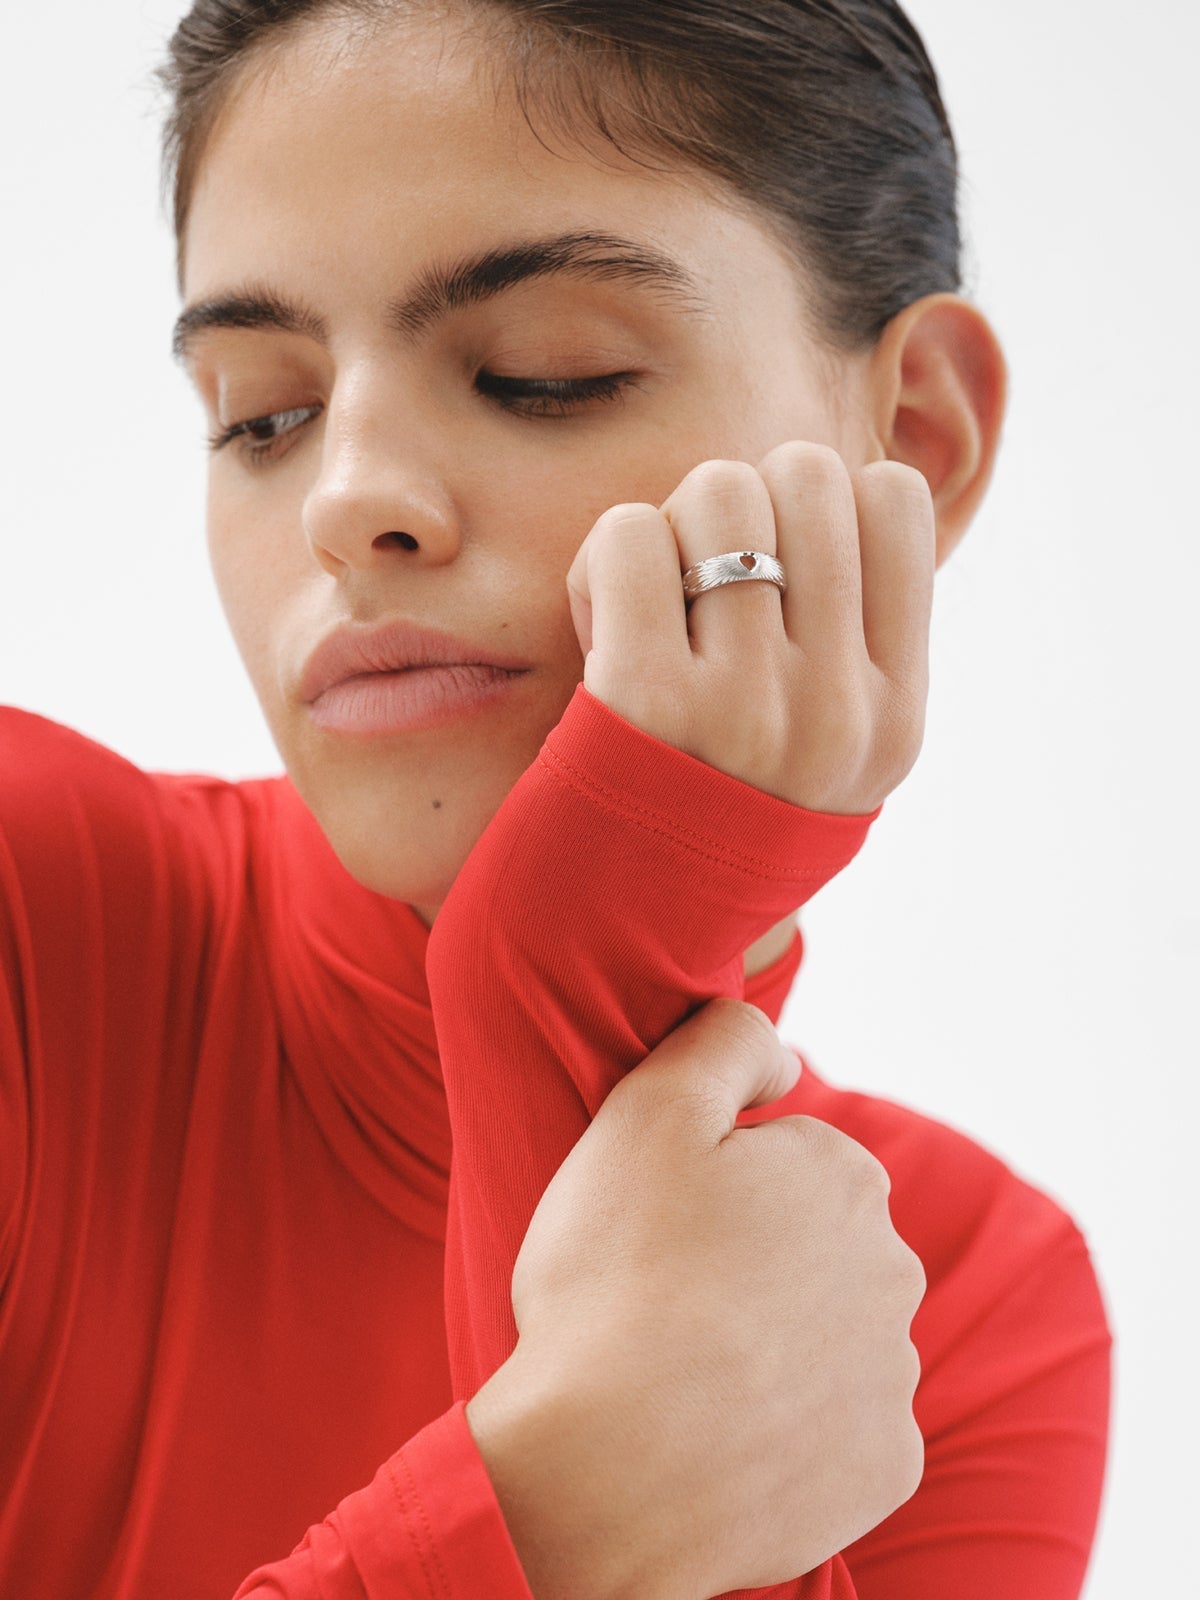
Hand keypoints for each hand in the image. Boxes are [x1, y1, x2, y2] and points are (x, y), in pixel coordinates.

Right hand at [465, 999, 925, 1599]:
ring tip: (682, 1375)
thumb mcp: (648, 1110)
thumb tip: (783, 1054)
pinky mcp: (884, 1468)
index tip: (659, 1230)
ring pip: (825, 1341)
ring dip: (771, 1349)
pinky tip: (722, 1435)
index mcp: (845, 1177)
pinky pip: (838, 1433)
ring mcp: (893, 1375)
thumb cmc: (616, 1279)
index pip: (786, 1163)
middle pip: (813, 1250)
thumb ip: (724, 1042)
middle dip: (753, 1265)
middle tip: (663, 1300)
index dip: (713, 1190)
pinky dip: (789, 1432)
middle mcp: (893, 1269)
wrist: (608, 1470)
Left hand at [565, 444, 935, 815]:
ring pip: (718, 491)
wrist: (610, 943)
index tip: (774, 571)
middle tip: (696, 584)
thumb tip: (845, 484)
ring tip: (649, 606)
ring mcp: (748, 707)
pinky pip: (630, 535)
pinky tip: (602, 621)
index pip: (891, 496)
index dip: (817, 502)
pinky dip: (604, 559)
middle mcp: (837, 712)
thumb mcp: (826, 758)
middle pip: (804, 473)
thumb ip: (854, 643)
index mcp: (893, 716)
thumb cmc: (709, 819)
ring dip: (668, 527)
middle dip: (736, 504)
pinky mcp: (645, 702)